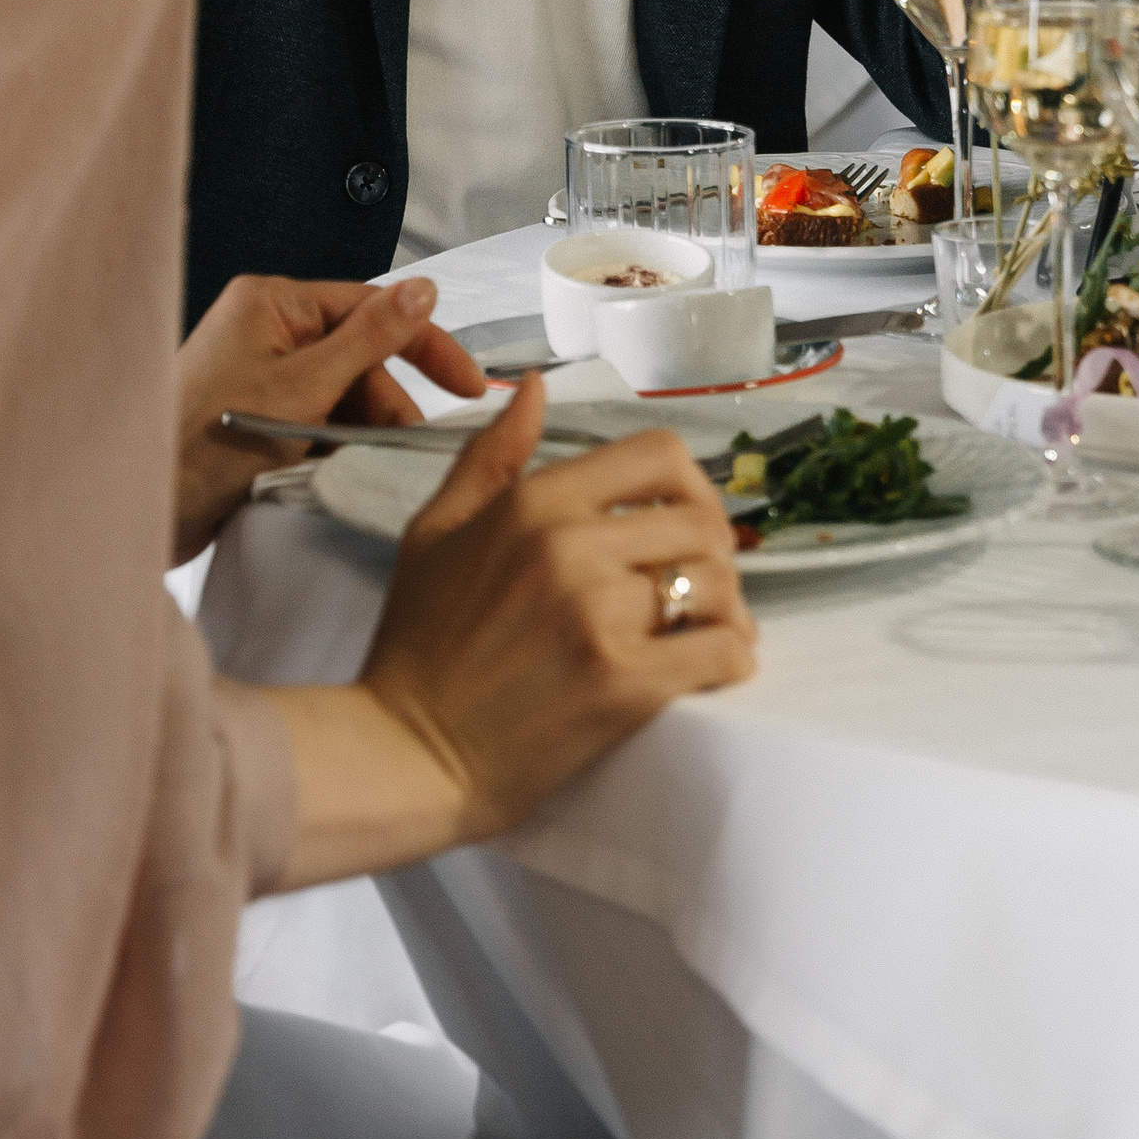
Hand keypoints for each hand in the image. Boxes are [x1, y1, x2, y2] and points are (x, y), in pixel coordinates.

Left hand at [172, 269, 486, 560]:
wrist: (140, 508)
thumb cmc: (202, 442)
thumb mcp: (302, 388)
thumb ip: (369, 339)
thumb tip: (422, 291)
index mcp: (273, 304)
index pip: (372, 308)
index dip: (425, 344)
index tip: (467, 384)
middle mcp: (267, 332)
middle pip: (361, 358)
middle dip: (386, 403)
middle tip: (410, 446)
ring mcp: (260, 377)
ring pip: (343, 397)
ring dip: (359, 431)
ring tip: (359, 465)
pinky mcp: (256, 420)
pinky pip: (317, 424)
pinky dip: (333, 448)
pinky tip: (332, 471)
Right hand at [358, 376, 756, 845]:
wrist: (406, 752)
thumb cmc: (419, 643)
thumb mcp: (435, 529)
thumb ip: (491, 455)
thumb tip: (534, 387)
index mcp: (535, 502)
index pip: (659, 454)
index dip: (690, 482)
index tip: (682, 518)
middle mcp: (573, 547)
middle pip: (699, 521)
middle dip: (712, 553)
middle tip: (698, 587)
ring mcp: (601, 616)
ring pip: (716, 585)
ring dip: (724, 608)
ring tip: (706, 629)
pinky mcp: (624, 685)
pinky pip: (721, 651)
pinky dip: (731, 657)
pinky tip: (712, 666)